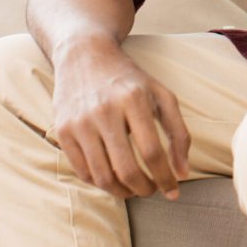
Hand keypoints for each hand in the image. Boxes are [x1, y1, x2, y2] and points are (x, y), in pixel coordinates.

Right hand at [50, 35, 189, 200]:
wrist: (84, 54)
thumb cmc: (129, 78)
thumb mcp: (160, 94)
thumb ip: (178, 132)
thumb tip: (183, 173)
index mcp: (133, 99)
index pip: (152, 152)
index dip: (165, 178)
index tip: (173, 191)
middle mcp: (104, 110)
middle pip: (127, 169)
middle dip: (144, 189)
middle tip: (152, 191)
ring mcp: (80, 121)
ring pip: (103, 177)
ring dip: (122, 192)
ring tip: (133, 188)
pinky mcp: (63, 130)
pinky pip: (82, 172)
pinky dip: (100, 183)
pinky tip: (112, 177)